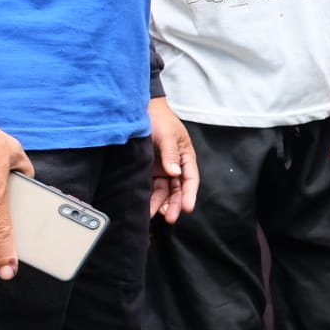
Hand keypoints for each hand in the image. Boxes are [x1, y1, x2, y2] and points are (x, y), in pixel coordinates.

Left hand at [148, 97, 197, 223]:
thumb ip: (171, 154)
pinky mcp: (148, 170)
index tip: (187, 208)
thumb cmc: (159, 120)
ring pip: (164, 191)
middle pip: (178, 189)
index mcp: (186, 156)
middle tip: (170, 218)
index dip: (189, 194)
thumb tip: (175, 173)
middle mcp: (175, 165)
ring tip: (153, 216)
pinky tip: (146, 206)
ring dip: (160, 204)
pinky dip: (150, 197)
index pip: (191, 179)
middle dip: (175, 204)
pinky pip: (151, 187)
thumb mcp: (167, 135)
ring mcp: (162, 169)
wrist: (138, 111)